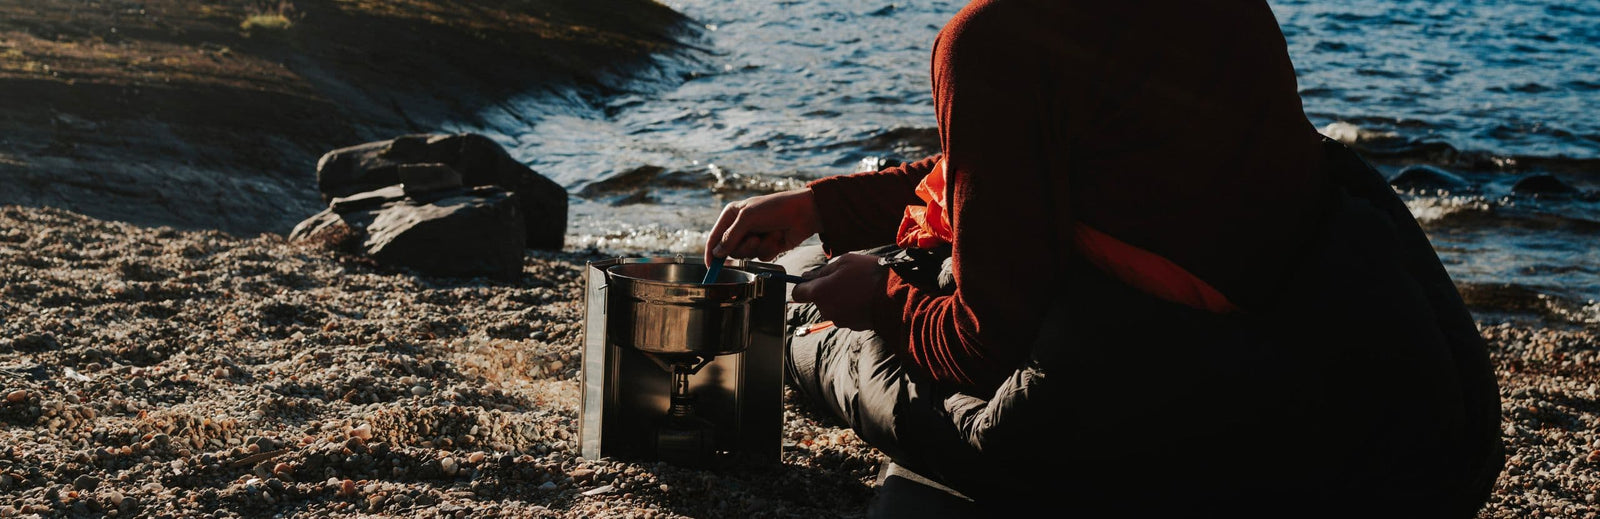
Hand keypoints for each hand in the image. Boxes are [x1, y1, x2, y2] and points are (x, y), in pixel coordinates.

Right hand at [704, 188, 820, 265]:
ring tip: (768, 235)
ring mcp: (754, 237)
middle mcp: (740, 226)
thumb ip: (730, 237)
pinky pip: (761, 257)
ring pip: (746, 256)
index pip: (715, 237)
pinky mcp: (766, 246)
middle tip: (755, 239)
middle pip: (730, 250)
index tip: (711, 267)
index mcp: (732, 214)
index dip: (711, 252)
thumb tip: (717, 253)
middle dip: (743, 247)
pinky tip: (778, 238)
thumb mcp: (748, 218)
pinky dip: (769, 249)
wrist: (803, 212)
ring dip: (758, 247)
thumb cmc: (775, 209)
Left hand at [791, 253, 885, 330]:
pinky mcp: (851, 326)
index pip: (798, 293)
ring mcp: (839, 320)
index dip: (803, 286)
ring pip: (832, 307)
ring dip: (839, 299)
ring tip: (857, 288)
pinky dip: (850, 308)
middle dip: (826, 291)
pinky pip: (845, 314)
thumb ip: (822, 270)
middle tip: (844, 279)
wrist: (893, 296)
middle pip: (817, 300)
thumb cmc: (868, 274)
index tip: (812, 280)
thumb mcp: (844, 262)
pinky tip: (863, 298)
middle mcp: (825, 309)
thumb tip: (807, 276)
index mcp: (820, 292)